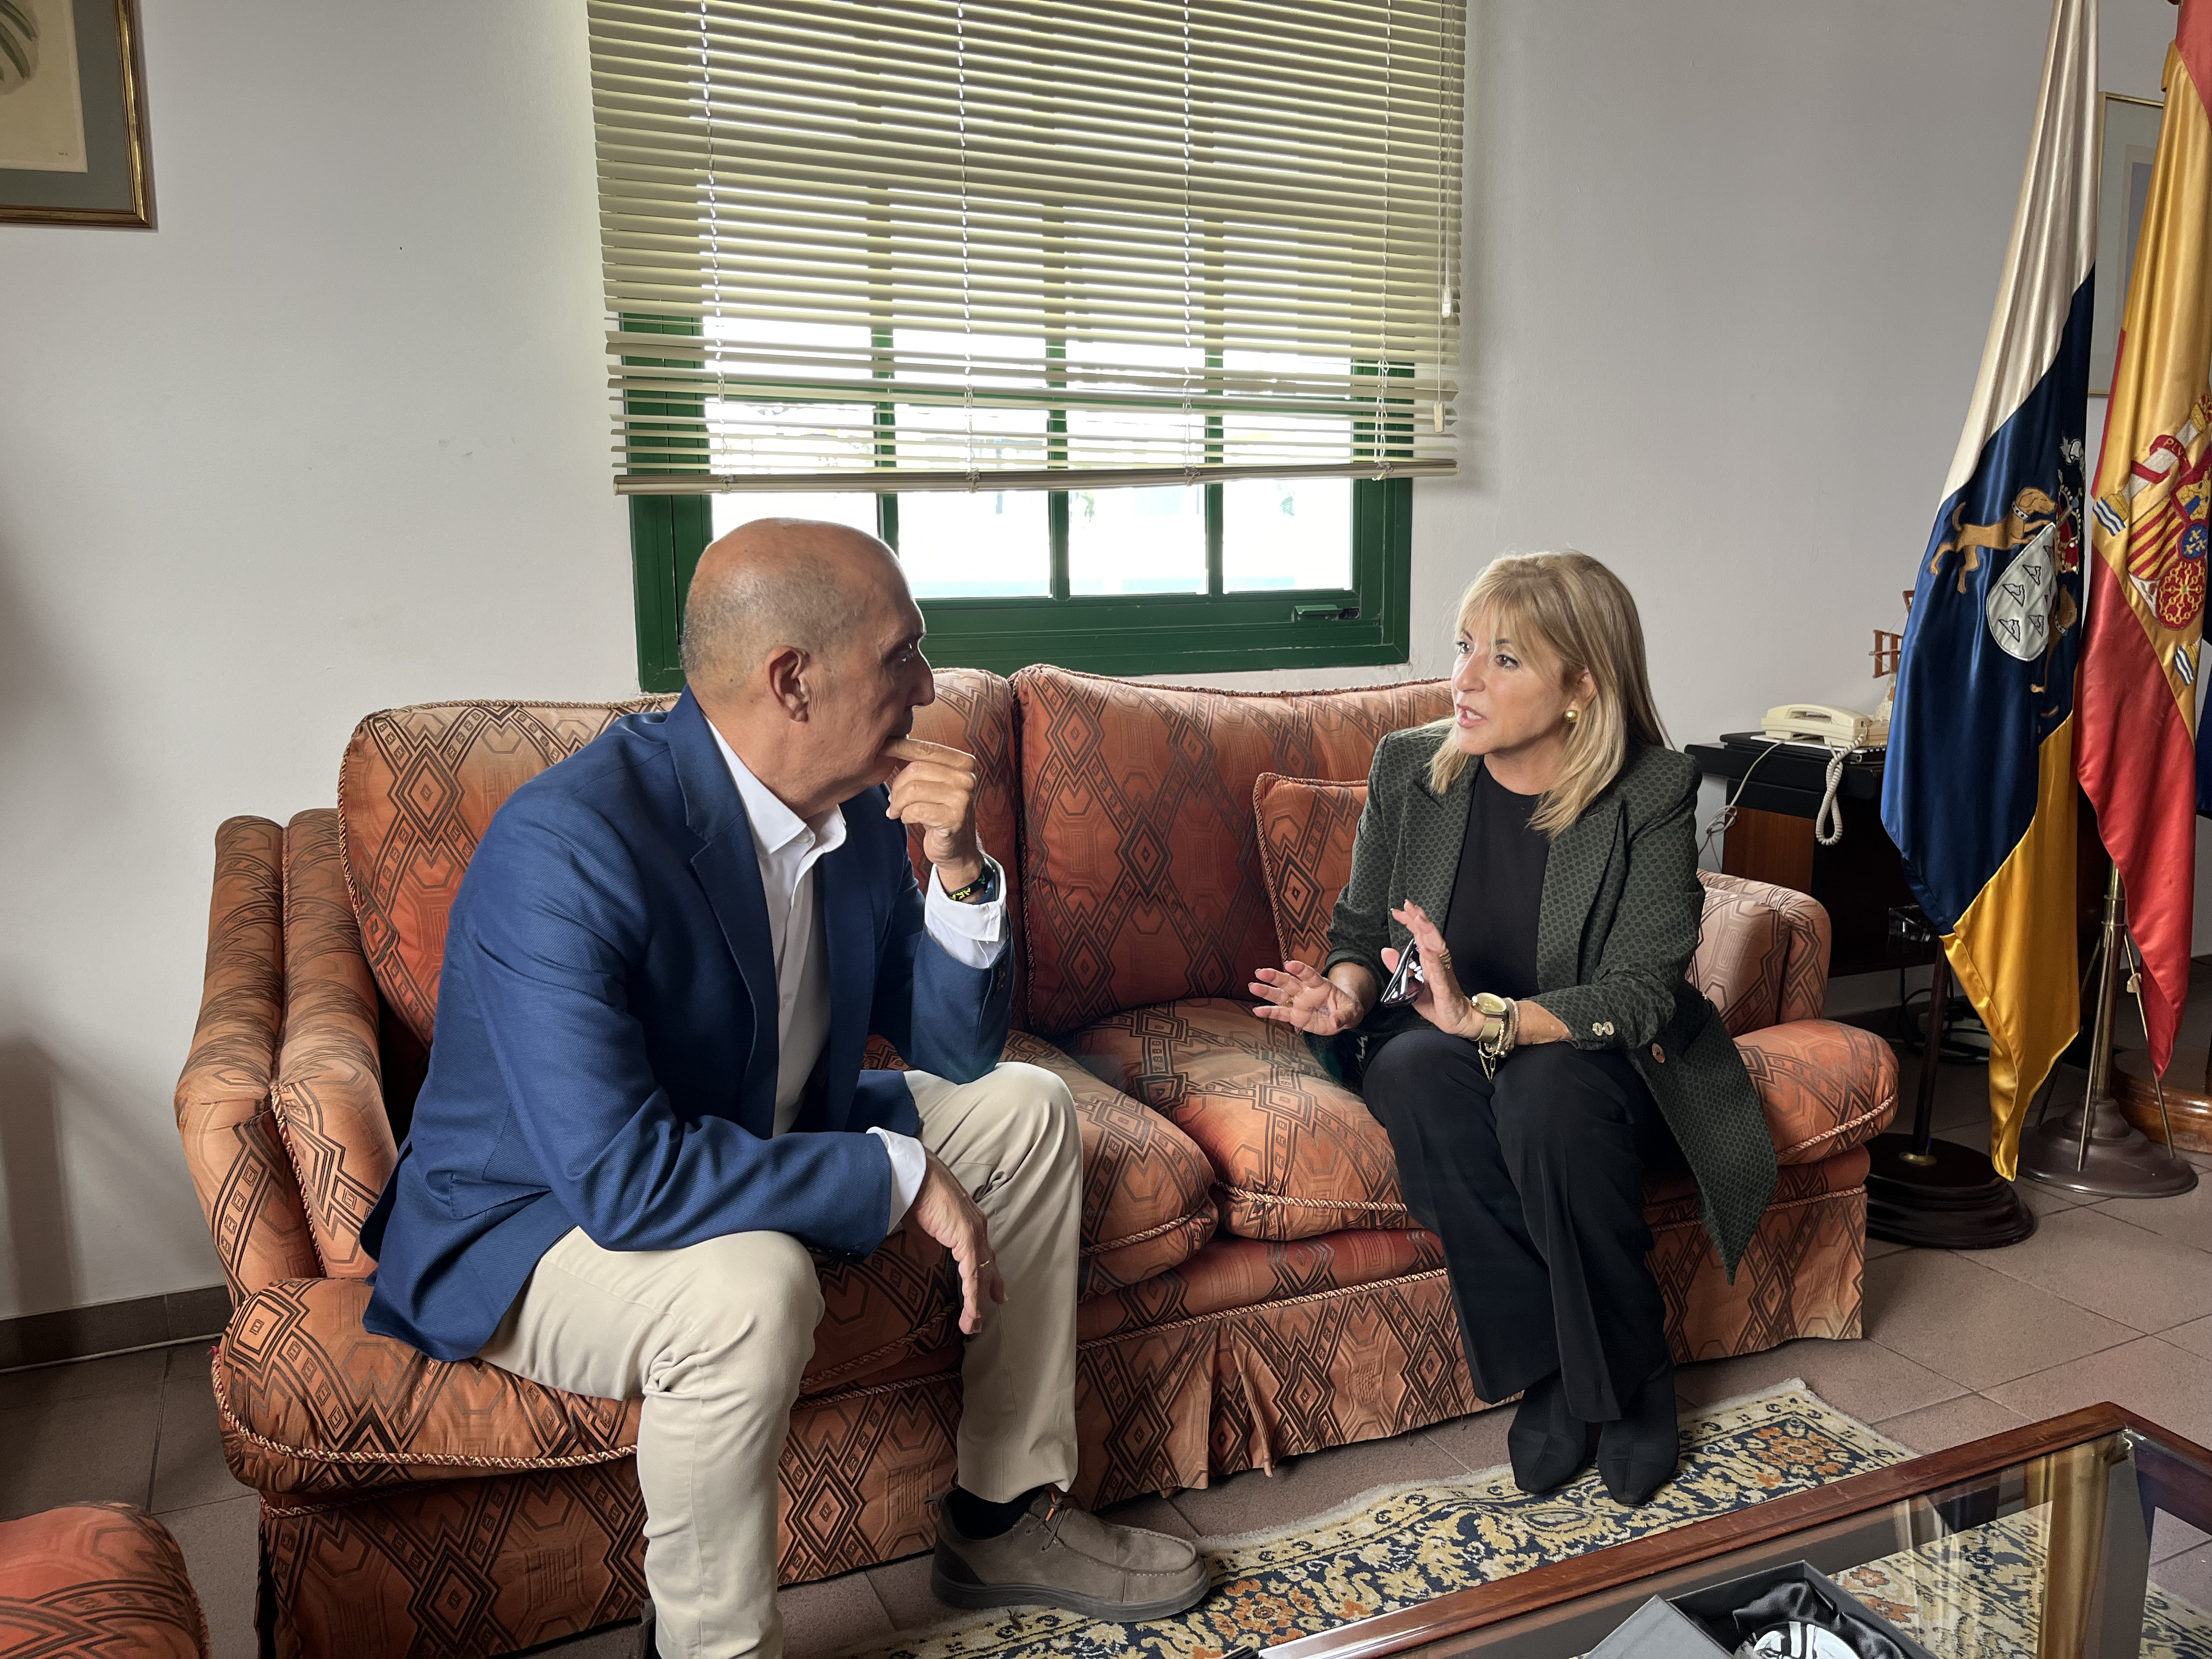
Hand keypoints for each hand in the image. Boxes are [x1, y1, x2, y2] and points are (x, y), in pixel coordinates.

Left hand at [882, 737, 984, 891]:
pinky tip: (908, 819)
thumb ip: (920, 763)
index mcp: (964, 763)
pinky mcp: (954, 818)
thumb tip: (889, 741)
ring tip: (897, 810)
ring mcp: (963, 798)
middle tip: (893, 799)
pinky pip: (916, 810)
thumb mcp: (934, 783)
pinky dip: (905, 815)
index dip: (900, 747)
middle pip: (916, 769)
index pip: (925, 748)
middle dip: (897, 785)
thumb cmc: (940, 812)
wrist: (958, 849)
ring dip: (898, 802)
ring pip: (913, 790)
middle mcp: (967, 777)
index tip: (882, 748)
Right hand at [906, 1150, 1005, 1335]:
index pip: (982, 1254)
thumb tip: (929, 1261)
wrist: (912, 1175)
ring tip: (972, 1325)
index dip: (987, 1275)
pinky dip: (972, 1295)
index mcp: (967, 1222)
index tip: (993, 1294)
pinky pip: (972, 1273)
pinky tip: (972, 1311)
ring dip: (977, 1302)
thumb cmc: (915, 1193)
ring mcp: (974, 1232)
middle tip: (985, 1314)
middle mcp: (976, 1227)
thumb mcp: (923, 1228)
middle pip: (986, 1267)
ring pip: (981, 1274)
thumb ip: (929, 1246)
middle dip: (987, 1292)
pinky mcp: (967, 1237)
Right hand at [1249, 960, 1363, 1034]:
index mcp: (1320, 985)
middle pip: (1289, 982)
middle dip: (1275, 977)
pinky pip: (1280, 1013)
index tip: (1290, 964)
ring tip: (1253, 986)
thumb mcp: (1352, 1011)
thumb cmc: (1346, 1008)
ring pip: (1280, 995)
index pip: (1310, 975)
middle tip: (1261, 972)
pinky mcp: (1294, 1016)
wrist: (1341, 1017)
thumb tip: (1335, 1021)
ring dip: (1266, 991)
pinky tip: (1257, 1011)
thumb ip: (1344, 1015)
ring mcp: (1298, 1003)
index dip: (1301, 970)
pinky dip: (1269, 1013)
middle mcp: (1306, 991)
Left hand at [1388, 902, 1478, 1039]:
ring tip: (1418, 919)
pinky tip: (1427, 950)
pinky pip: (1439, 970)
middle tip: (1408, 905)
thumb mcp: (1411, 985)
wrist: (1458, 1020)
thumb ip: (1400, 968)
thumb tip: (1386, 951)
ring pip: (1436, 946)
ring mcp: (1443, 972)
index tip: (1399, 910)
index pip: (1420, 935)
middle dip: (1418, 919)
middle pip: (1428, 935)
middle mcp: (1438, 962)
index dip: (1411, 921)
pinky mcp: (1445, 986)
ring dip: (1427, 932)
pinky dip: (1433, 959)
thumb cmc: (1438, 1003)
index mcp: (1430, 960)